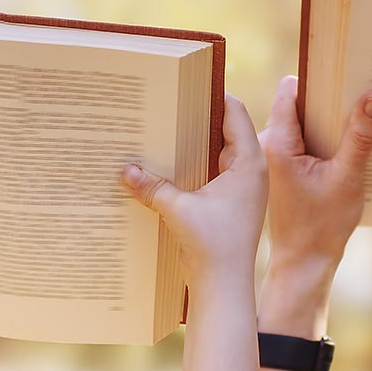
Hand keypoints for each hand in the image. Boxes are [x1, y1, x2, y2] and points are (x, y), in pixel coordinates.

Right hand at [121, 94, 266, 286]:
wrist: (225, 287)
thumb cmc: (213, 246)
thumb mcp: (178, 209)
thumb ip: (151, 185)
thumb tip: (123, 168)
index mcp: (248, 163)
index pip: (234, 113)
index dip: (212, 94)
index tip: (185, 83)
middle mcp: (247, 170)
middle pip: (224, 128)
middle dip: (196, 116)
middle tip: (166, 101)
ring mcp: (238, 187)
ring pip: (215, 150)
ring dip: (192, 141)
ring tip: (161, 128)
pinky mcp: (227, 202)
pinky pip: (209, 171)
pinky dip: (191, 163)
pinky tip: (165, 162)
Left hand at [261, 75, 371, 282]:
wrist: (305, 263)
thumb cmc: (322, 226)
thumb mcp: (348, 178)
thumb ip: (360, 136)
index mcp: (277, 144)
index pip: (290, 90)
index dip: (318, 78)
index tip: (347, 74)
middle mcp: (271, 144)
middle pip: (300, 102)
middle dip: (330, 97)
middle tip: (362, 92)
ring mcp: (278, 155)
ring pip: (306, 120)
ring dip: (331, 119)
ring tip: (362, 117)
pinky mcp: (288, 166)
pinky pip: (308, 138)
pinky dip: (328, 136)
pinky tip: (352, 143)